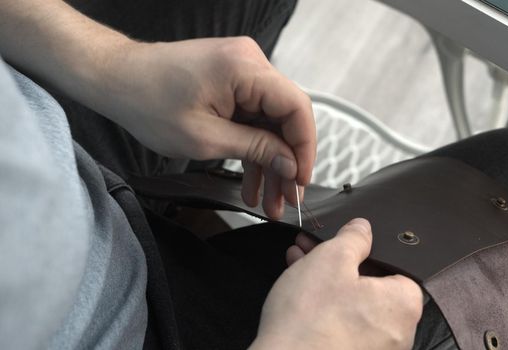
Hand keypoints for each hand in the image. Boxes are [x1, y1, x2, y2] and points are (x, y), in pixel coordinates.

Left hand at [102, 37, 314, 218]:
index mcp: (246, 68)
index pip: (297, 108)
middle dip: (286, 163)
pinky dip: (254, 148)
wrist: (115, 79)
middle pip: (286, 118)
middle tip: (286, 200)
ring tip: (268, 201)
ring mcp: (242, 71)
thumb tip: (291, 165)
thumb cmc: (146, 101)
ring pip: (271, 124)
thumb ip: (255, 149)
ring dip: (270, 162)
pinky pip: (254, 118)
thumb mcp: (204, 138)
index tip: (301, 180)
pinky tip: (251, 182)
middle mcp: (250, 63)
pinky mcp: (232, 82)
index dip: (305, 148)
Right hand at [250, 219, 422, 349]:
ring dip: (327, 282)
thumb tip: (363, 229)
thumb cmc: (311, 319)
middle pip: (370, 285)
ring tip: (298, 265)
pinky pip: (343, 326)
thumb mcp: (332, 258)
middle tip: (313, 249)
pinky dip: (326, 309)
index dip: (365, 249)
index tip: (342, 240)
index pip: (396, 267)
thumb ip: (354, 238)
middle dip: (339, 262)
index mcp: (405, 305)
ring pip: (353, 304)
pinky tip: (300, 294)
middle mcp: (398, 334)